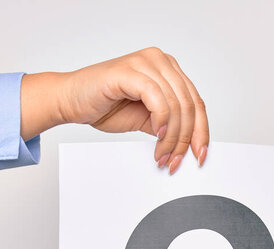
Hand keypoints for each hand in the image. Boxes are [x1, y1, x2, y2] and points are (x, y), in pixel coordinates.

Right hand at [20, 47, 208, 173]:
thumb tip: (187, 144)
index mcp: (167, 70)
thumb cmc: (104, 106)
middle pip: (189, 105)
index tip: (200, 154)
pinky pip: (158, 98)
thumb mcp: (145, 120)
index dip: (202, 132)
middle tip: (176, 161)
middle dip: (185, 140)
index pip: (195, 102)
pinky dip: (162, 122)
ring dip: (172, 138)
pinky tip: (158, 137)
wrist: (71, 100)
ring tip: (162, 155)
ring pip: (176, 105)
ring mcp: (146, 63)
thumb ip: (167, 126)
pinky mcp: (131, 71)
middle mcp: (160, 61)